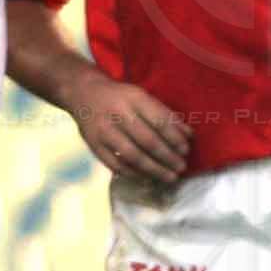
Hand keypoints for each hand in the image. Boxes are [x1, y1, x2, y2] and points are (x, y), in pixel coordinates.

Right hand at [70, 74, 191, 186]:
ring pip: (132, 155)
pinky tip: (146, 177)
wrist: (83, 93)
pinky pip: (115, 164)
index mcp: (133, 98)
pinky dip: (133, 173)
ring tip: (169, 177)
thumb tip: (188, 135)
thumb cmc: (120, 96)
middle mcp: (118, 114)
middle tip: (181, 167)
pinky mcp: (94, 144)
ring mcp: (104, 131)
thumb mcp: (141, 96)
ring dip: (154, 169)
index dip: (175, 138)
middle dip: (167, 157)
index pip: (159, 121)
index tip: (186, 150)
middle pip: (148, 140)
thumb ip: (163, 114)